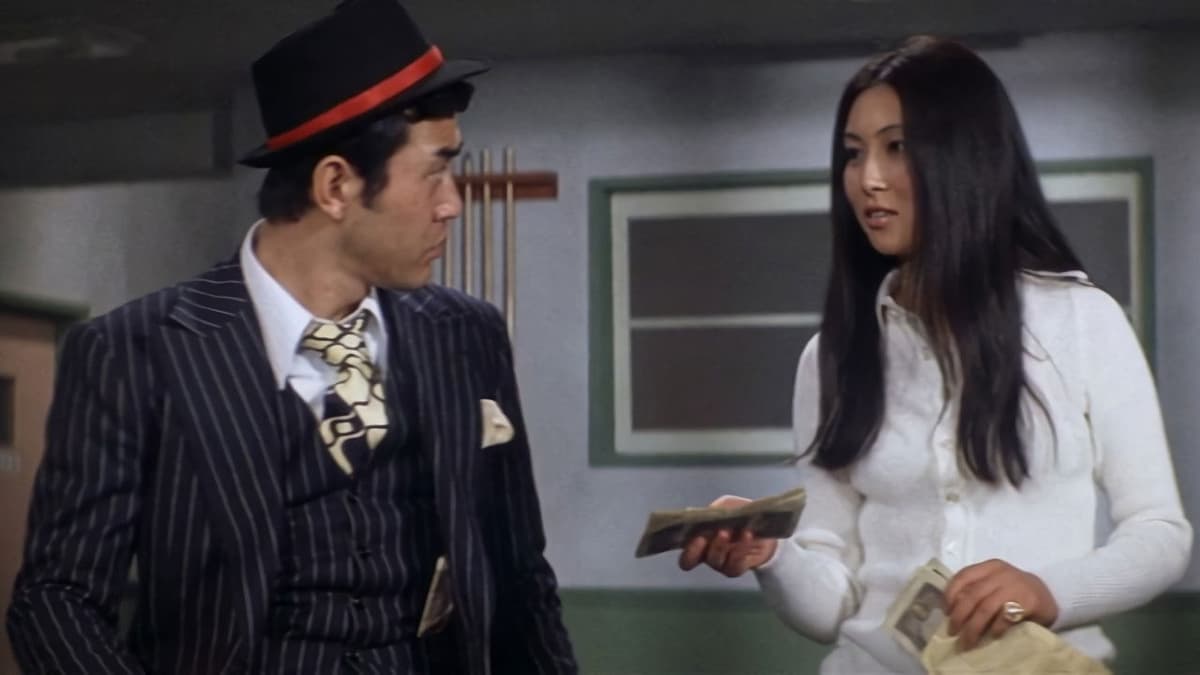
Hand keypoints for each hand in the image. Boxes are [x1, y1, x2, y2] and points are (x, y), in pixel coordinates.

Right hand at [676, 495, 778, 576]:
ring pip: (715, 561)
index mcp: (698, 542)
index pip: (685, 555)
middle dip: (696, 549)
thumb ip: (713, 510)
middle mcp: (706, 556)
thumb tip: (700, 513)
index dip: (686, 550)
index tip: (696, 536)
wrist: (764, 525)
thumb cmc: (739, 515)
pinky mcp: (738, 567)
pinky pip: (736, 565)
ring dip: (720, 546)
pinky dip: (741, 548)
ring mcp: (722, 564)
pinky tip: (747, 535)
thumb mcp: (726, 506)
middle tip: (703, 536)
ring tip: (729, 530)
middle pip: (691, 561)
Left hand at [944, 559, 1058, 649]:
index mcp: (990, 567)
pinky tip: (992, 636)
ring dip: (974, 627)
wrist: (1046, 596)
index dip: (950, 595)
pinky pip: (1006, 616)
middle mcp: (1002, 573)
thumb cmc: (1013, 592)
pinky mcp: (1029, 601)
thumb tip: (951, 611)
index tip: (946, 613)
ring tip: (967, 641)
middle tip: (953, 632)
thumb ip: (975, 590)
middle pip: (972, 595)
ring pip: (986, 607)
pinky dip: (996, 628)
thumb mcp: (993, 584)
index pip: (963, 577)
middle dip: (960, 616)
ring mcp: (1016, 586)